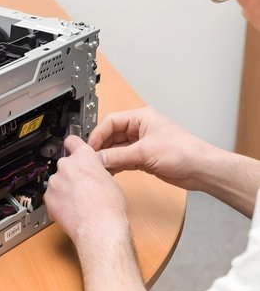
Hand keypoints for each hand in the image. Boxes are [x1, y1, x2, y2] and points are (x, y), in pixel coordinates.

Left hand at [44, 136, 127, 246]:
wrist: (98, 226)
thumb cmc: (108, 206)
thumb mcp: (109, 179)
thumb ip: (96, 170)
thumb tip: (92, 173)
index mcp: (84, 156)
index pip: (72, 140)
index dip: (72, 145)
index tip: (70, 148)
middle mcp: (67, 165)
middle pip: (65, 164)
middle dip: (71, 174)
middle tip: (82, 187)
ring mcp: (55, 181)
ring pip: (57, 181)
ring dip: (64, 189)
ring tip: (78, 202)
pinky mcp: (47, 197)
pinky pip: (51, 196)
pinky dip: (58, 202)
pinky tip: (71, 209)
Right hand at [88, 107, 211, 189]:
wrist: (200, 169)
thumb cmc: (184, 152)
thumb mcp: (145, 152)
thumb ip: (118, 156)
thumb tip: (98, 159)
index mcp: (142, 118)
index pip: (111, 122)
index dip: (98, 134)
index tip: (90, 148)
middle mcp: (140, 129)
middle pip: (112, 135)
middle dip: (101, 147)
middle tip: (90, 159)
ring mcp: (142, 144)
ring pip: (117, 149)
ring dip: (108, 158)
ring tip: (97, 167)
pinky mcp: (144, 158)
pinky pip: (123, 160)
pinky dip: (115, 165)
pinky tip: (108, 172)